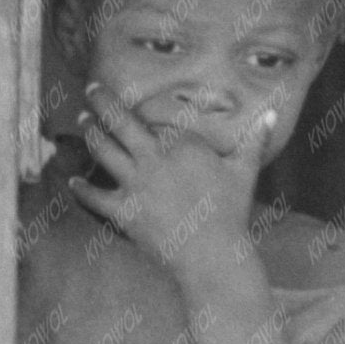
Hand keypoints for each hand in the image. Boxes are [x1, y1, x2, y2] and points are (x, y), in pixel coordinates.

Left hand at [74, 84, 265, 277]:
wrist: (212, 254)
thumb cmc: (231, 211)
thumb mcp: (245, 171)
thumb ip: (254, 139)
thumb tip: (273, 113)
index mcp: (181, 143)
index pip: (155, 117)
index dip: (138, 105)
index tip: (128, 95)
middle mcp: (153, 156)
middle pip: (119, 122)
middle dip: (101, 101)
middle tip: (90, 89)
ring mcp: (135, 183)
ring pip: (103, 149)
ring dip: (89, 132)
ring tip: (81, 119)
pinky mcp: (122, 210)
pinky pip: (94, 196)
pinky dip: (80, 188)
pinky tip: (71, 181)